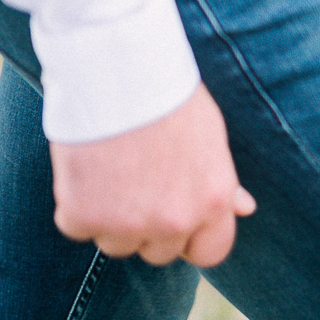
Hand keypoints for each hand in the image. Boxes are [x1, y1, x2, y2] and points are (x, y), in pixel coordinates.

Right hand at [50, 83, 255, 267]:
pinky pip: (75, 226)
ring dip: (109, 216)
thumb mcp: (210, 135)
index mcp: (213, 201)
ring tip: (112, 167)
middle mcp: (175, 220)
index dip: (190, 237)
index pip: (210, 252)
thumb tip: (245, 209)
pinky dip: (74, 202)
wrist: (119, 66)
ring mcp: (127, 223)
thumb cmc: (168, 94)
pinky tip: (86, 164)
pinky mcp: (83, 216)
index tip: (175, 216)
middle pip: (159, 252)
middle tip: (136, 179)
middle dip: (147, 225)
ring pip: (115, 243)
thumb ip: (223, 181)